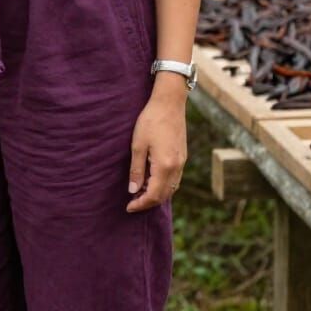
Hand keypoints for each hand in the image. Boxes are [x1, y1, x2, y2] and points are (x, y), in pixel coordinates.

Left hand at [127, 87, 187, 212]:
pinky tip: (153, 182)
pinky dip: (164, 186)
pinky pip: (175, 179)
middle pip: (164, 195)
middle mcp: (176, 167)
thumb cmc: (150, 121)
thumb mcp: (137, 145)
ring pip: (171, 188)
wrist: (169, 103)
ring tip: (140, 194)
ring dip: (156, 195)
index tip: (128, 207)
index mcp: (164, 166)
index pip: (153, 195)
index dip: (140, 204)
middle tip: (132, 203)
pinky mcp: (183, 156)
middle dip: (148, 202)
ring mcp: (182, 162)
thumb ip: (136, 170)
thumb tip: (133, 190)